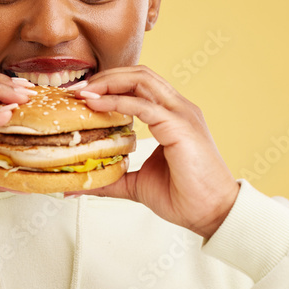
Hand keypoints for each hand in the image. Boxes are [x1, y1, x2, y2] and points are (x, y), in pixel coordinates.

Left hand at [72, 66, 239, 238]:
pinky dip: (116, 101)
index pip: (139, 85)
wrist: (211, 214)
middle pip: (139, 74)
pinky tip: (95, 105)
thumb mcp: (137, 184)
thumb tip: (80, 185)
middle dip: (106, 77)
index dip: (110, 85)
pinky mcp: (180, 127)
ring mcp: (181, 114)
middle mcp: (178, 109)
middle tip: (78, 89)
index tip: (82, 95)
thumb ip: (111, 179)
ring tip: (83, 91)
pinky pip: (143, 104)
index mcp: (172, 116)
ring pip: (142, 79)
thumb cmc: (184, 197)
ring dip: (108, 82)